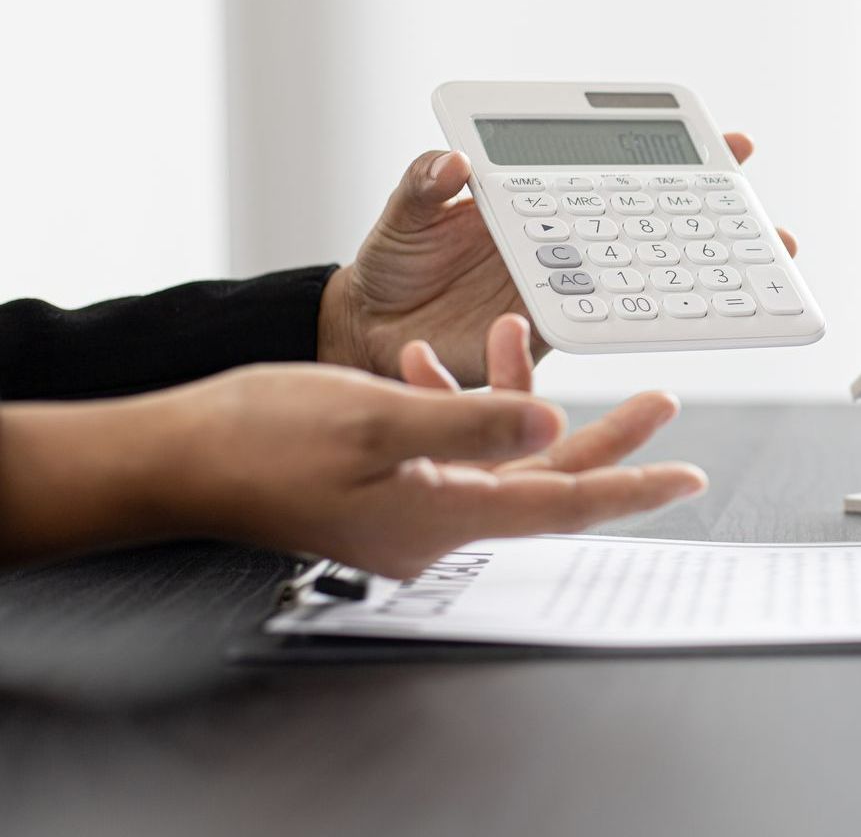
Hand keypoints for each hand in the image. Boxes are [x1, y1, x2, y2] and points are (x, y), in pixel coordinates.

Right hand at [0, 315, 705, 576]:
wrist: (172, 461)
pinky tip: (425, 360)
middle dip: (605, 437)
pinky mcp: (384, 494)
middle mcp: (436, 526)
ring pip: (499, 460)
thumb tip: (555, 420)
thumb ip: (471, 420)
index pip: (565, 505)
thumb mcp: (375, 415)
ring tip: (521, 334)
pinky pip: (447, 455)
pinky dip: (453, 406)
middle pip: (547, 483)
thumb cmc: (259, 438)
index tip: (687, 475)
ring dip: (515, 400)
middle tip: (660, 399)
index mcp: (444, 516)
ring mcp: (409, 514)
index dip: (632, 485)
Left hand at [318, 133, 797, 384]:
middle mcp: (564, 239)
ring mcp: (565, 284)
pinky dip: (652, 319)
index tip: (732, 147)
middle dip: (719, 218)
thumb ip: (424, 187)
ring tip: (759, 268)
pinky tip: (693, 316)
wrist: (372, 338)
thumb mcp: (402, 217)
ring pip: (648, 274)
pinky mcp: (554, 332)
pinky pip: (612, 323)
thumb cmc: (390, 268)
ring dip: (705, 273)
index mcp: (537, 199)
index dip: (674, 155)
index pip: (614, 167)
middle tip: (768, 220)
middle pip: (654, 221)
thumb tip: (453, 165)